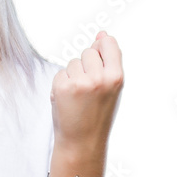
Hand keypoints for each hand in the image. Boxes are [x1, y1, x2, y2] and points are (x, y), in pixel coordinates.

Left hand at [50, 31, 123, 157]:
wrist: (82, 141)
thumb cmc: (98, 116)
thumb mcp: (111, 88)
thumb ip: (108, 61)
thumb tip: (101, 35)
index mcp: (116, 77)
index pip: (108, 44)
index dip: (102, 48)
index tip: (99, 56)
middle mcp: (98, 78)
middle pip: (88, 52)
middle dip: (86, 65)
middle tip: (89, 87)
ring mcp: (79, 82)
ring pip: (73, 62)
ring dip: (73, 74)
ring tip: (78, 95)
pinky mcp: (61, 87)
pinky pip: (60, 72)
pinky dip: (62, 83)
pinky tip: (68, 98)